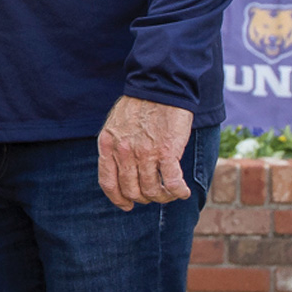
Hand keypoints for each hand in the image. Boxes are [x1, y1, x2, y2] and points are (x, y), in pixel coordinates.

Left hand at [96, 96, 192, 210]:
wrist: (160, 86)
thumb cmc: (140, 105)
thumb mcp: (116, 125)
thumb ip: (116, 147)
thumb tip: (121, 171)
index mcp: (108, 145)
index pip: (108, 183)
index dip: (118, 199)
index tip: (127, 205)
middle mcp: (123, 152)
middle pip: (131, 190)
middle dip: (144, 197)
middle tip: (155, 194)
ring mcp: (144, 153)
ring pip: (152, 190)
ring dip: (163, 196)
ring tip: (170, 193)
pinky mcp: (167, 151)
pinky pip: (172, 183)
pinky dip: (179, 192)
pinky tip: (183, 192)